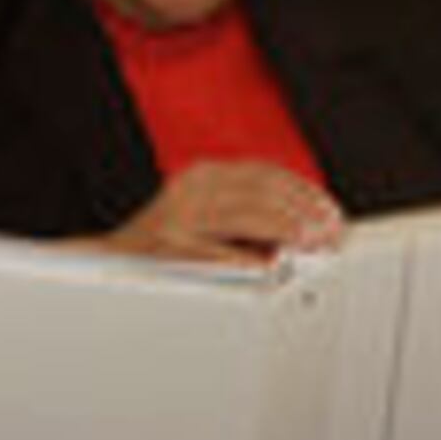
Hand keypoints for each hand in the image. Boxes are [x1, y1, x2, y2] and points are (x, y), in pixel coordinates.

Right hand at [103, 162, 344, 267]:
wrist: (109, 263)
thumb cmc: (166, 247)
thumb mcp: (206, 215)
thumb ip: (247, 215)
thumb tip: (306, 230)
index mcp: (205, 176)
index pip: (267, 174)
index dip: (305, 192)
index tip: (331, 212)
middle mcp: (192, 188)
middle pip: (262, 189)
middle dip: (303, 211)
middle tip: (330, 231)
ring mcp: (179, 215)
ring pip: (245, 213)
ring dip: (285, 229)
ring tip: (312, 243)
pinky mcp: (169, 245)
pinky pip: (218, 249)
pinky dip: (248, 257)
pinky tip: (272, 265)